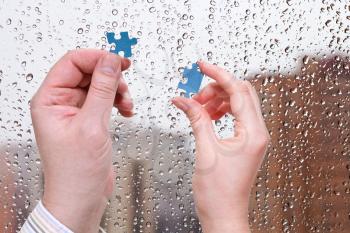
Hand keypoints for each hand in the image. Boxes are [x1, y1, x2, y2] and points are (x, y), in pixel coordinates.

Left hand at [30, 49, 132, 232]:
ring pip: (98, 85)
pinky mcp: (88, 120)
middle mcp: (60, 103)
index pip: (72, 62)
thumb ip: (102, 89)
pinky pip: (104, 99)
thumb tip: (110, 61)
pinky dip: (117, 101)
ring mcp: (75, 111)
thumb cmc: (76, 171)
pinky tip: (125, 110)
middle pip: (87, 72)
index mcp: (49, 100)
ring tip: (126, 104)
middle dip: (110, 77)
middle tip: (125, 85)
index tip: (118, 61)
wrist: (82, 197)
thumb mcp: (92, 125)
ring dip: (117, 90)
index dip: (97, 58)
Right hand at [172, 61, 269, 232]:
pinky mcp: (246, 142)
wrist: (224, 214)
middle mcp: (257, 132)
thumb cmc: (219, 193)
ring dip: (217, 100)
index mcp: (253, 132)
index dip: (219, 75)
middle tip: (196, 94)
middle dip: (217, 88)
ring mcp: (253, 137)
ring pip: (238, 104)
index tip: (203, 66)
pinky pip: (235, 116)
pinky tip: (206, 116)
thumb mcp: (205, 150)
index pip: (238, 91)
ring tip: (199, 108)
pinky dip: (220, 111)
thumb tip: (183, 100)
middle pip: (241, 94)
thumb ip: (196, 119)